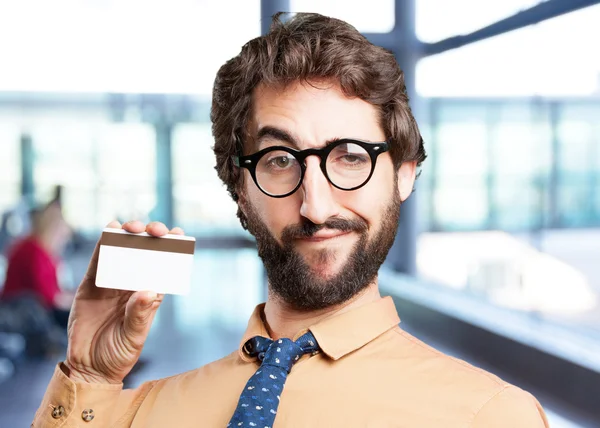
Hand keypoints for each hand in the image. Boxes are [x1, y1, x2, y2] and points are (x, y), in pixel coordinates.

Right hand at [63, 220, 183, 383]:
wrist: (89, 367)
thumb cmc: (118, 354)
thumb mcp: (133, 337)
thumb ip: (139, 315)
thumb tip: (147, 291)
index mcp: (150, 295)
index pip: (164, 267)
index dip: (173, 248)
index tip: (179, 233)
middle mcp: (132, 285)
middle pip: (144, 254)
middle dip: (151, 237)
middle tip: (154, 230)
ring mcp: (112, 283)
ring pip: (122, 251)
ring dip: (128, 235)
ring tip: (133, 226)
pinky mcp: (91, 284)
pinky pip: (98, 260)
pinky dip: (104, 244)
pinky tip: (111, 229)